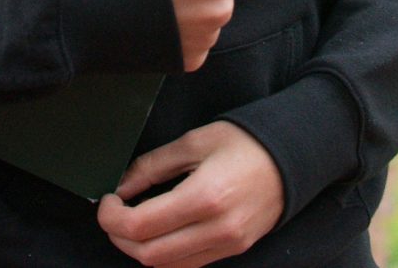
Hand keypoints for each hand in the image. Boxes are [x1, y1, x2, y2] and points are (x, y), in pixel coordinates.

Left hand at [97, 122, 284, 266]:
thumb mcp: (193, 142)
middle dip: (120, 237)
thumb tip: (120, 187)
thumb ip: (152, 166)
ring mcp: (227, 244)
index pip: (140, 226)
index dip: (112, 218)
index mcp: (204, 197)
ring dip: (140, 249)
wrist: (291, 157)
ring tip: (133, 223)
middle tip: (114, 213)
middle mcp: (217, 228)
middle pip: (148, 254)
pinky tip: (159, 231)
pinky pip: (188, 265)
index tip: (107, 200)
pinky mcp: (233, 250)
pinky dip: (165, 254)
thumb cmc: (244, 143)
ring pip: (166, 265)